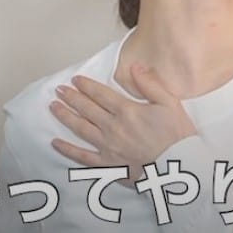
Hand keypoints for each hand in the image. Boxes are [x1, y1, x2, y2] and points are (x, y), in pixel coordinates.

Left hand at [49, 62, 196, 186]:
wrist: (179, 166)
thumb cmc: (177, 135)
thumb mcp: (169, 102)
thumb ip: (150, 84)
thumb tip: (134, 66)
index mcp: (127, 111)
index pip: (101, 94)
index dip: (86, 86)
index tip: (75, 80)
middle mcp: (113, 127)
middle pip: (87, 109)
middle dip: (71, 97)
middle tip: (58, 90)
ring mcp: (108, 147)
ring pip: (81, 129)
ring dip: (65, 116)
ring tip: (54, 107)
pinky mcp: (108, 165)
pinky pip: (83, 157)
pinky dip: (68, 150)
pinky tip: (56, 143)